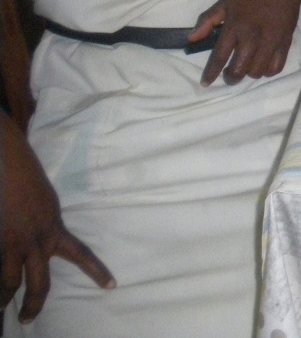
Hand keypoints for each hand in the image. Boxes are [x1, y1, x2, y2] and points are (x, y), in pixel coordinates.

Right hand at [1, 115, 114, 321]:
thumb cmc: (25, 176)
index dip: (96, 271)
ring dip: (4, 297)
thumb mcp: (44, 202)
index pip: (82, 254)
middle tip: (27, 320)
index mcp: (54, 227)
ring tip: (1, 307)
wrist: (6, 160)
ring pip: (9, 282)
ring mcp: (12, 241)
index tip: (111, 286)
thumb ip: (44, 224)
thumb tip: (39, 241)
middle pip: (40, 282)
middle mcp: (37, 239)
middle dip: (34, 305)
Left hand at [189, 0, 300, 85]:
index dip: (211, 72)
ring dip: (249, 73)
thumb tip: (192, 39)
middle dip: (231, 77)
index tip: (205, 83)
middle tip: (229, 74)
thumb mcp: (226, 1)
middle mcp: (252, 36)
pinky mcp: (286, 42)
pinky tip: (262, 64)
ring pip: (257, 72)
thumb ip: (207, 20)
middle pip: (239, 69)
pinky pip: (276, 67)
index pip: (220, 55)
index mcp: (235, 25)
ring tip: (247, 66)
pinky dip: (267, 71)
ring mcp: (271, 40)